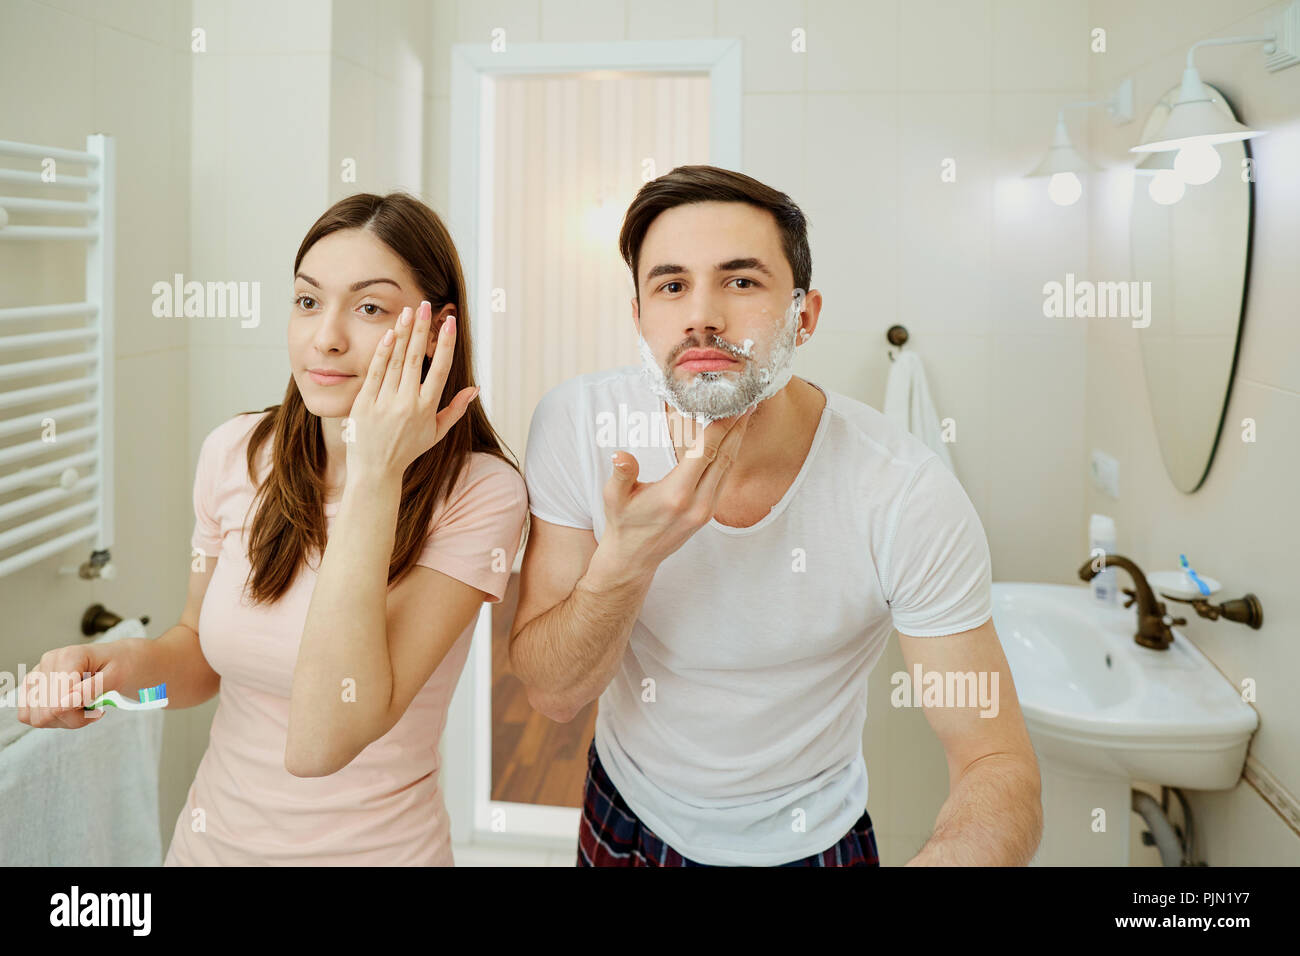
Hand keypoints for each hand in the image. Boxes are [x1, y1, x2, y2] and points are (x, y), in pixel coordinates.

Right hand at [15, 639, 140, 728]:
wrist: (121, 658)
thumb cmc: (122, 665)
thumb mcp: (117, 677)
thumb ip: (92, 689)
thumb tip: (66, 701)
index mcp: (69, 656)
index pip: (56, 703)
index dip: (77, 715)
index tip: (99, 710)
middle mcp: (48, 662)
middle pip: (44, 713)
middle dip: (72, 719)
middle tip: (94, 710)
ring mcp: (38, 672)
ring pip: (34, 716)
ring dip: (62, 720)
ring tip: (83, 708)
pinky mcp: (33, 684)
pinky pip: (29, 714)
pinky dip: (51, 718)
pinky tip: (70, 709)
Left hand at [344, 300, 477, 483]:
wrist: (375, 470)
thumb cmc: (407, 450)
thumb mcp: (436, 432)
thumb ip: (456, 409)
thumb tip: (475, 389)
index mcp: (427, 409)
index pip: (440, 369)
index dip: (445, 344)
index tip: (449, 322)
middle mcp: (407, 404)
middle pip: (416, 359)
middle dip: (422, 329)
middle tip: (426, 305)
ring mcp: (385, 403)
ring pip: (396, 361)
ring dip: (402, 333)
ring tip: (408, 311)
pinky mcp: (365, 402)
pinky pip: (375, 372)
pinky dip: (382, 352)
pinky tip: (388, 333)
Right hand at [588, 408, 754, 585]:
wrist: (634, 557)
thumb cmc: (623, 523)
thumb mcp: (614, 498)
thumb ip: (620, 474)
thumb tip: (620, 455)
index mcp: (676, 495)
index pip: (704, 452)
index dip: (720, 426)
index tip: (731, 405)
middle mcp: (697, 503)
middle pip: (724, 456)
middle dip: (736, 427)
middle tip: (748, 401)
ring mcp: (706, 509)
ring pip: (728, 467)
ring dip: (737, 439)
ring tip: (745, 415)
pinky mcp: (708, 512)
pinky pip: (724, 477)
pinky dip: (730, 454)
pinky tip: (732, 439)